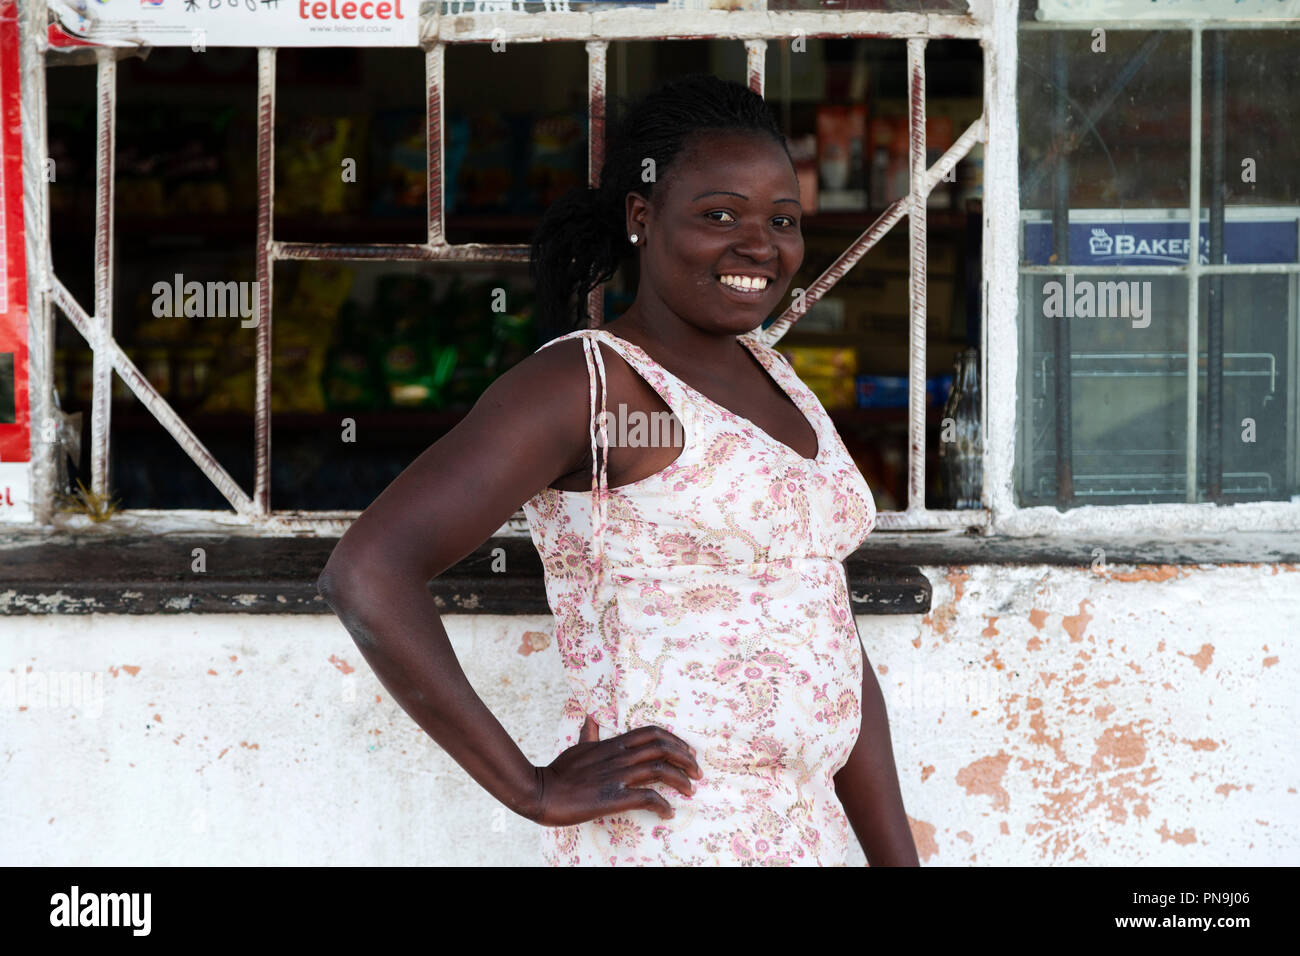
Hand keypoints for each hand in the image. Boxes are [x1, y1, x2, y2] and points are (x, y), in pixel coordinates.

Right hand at [529, 715, 702, 826]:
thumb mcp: (578, 746)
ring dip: (681, 779)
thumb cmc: (559, 771)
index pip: (652, 732)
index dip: (675, 740)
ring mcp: (617, 775)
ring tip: (690, 790)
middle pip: (662, 747)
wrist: (541, 791)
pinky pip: (647, 797)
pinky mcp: (613, 797)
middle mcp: (619, 756)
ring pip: (660, 770)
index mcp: (613, 743)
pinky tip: (667, 812)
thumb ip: (590, 733)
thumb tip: (591, 717)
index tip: (687, 751)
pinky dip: (662, 804)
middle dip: (686, 758)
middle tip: (697, 772)